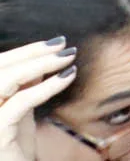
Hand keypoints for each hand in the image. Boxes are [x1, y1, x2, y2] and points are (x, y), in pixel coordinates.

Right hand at [0, 38, 78, 159]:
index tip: (55, 42)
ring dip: (39, 64)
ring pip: (5, 80)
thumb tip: (41, 57)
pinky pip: (20, 103)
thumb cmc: (14, 142)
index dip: (24, 51)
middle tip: (64, 46)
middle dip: (32, 53)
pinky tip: (68, 77)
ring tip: (68, 59)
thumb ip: (24, 84)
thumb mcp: (19, 107)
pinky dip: (46, 86)